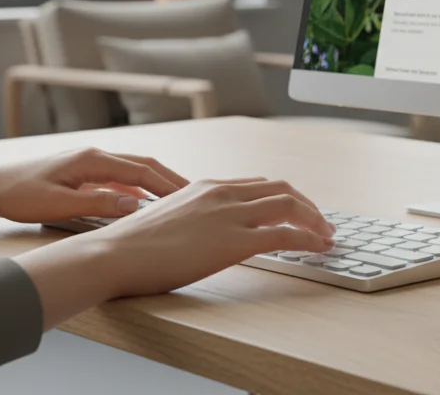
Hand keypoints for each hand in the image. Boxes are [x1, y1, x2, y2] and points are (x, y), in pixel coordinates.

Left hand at [0, 148, 188, 225]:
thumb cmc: (18, 196)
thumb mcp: (56, 205)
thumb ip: (97, 205)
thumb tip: (134, 207)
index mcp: (92, 160)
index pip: (142, 170)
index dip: (169, 184)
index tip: (191, 198)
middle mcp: (96, 156)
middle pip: (145, 165)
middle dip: (172, 180)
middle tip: (198, 197)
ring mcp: (92, 164)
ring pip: (136, 171)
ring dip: (158, 183)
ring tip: (181, 201)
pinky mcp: (86, 174)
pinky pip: (122, 179)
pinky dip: (141, 189)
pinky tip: (149, 205)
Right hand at [14, 177, 335, 328]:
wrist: (112, 254)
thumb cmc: (131, 246)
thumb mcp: (168, 219)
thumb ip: (193, 218)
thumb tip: (204, 233)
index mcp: (206, 186)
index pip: (258, 183)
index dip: (285, 196)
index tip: (298, 209)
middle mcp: (222, 193)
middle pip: (282, 188)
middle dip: (308, 205)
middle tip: (322, 222)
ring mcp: (229, 214)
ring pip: (290, 205)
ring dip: (315, 220)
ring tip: (327, 236)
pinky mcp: (233, 240)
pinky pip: (284, 234)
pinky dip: (308, 239)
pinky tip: (317, 248)